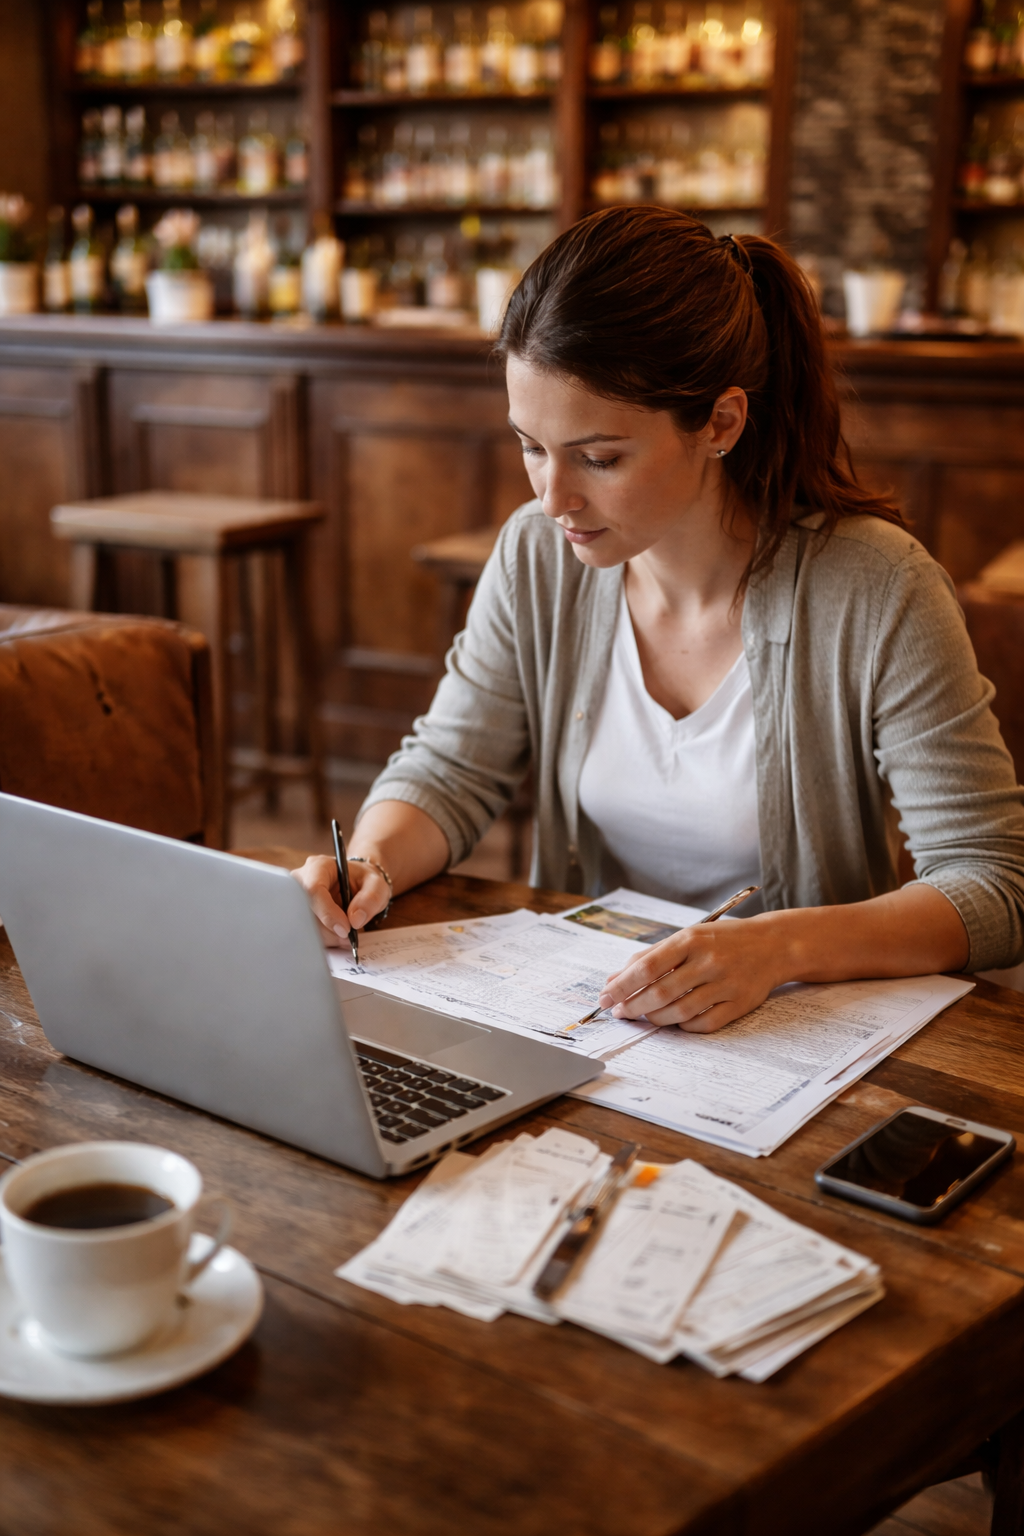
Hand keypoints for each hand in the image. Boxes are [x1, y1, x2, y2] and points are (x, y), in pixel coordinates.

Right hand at [290, 854, 390, 947]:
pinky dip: (324, 940)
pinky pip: (305, 934)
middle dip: (328, 929)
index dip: (327, 913)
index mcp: (319, 866)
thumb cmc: (364, 881)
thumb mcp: (376, 885)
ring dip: (328, 936)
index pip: (313, 889)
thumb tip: (355, 920)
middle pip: (304, 911)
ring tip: (346, 934)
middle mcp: (301, 881)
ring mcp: (296, 899)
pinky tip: (337, 935)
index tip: (345, 929)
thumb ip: (370, 899)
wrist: (356, 884)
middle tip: (348, 935)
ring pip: (304, 926)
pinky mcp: (297, 915)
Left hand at [596, 917, 783, 1033]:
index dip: (622, 985)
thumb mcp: (688, 937)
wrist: (773, 944)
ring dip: (655, 1018)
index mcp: (691, 940)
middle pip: (660, 992)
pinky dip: (683, 1026)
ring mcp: (726, 984)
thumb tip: (614, 979)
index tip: (605, 997)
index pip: (647, 966)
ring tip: (644, 1016)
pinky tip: (675, 1021)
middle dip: (633, 1006)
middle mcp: (709, 961)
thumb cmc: (723, 940)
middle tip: (619, 1012)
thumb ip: (651, 957)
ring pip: (679, 1011)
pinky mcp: (740, 1004)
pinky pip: (703, 1024)